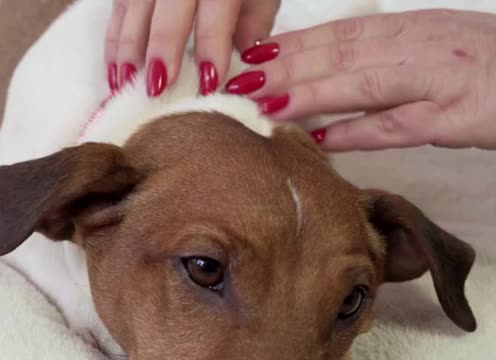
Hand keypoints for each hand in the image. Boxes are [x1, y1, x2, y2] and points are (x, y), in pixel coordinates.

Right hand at [105, 0, 280, 96]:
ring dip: (129, 51)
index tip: (209, 83)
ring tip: (129, 87)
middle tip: (158, 88)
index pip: (215, 12)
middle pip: (168, 9)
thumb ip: (252, 28)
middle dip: (161, 49)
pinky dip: (115, 45)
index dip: (211, 47)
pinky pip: (118, 12)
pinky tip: (116, 75)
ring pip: (134, 9)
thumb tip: (241, 68)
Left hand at [227, 9, 495, 150]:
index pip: (341, 33)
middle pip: (340, 54)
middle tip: (239, 82)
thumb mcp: (435, 46)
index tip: (253, 53)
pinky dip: (355, 132)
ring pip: (360, 84)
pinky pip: (396, 125)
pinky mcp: (457, 116)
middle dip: (285, 67)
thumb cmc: (490, 64)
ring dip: (307, 94)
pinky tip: (319, 139)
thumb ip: (387, 57)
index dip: (294, 43)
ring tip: (264, 105)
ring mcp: (438, 79)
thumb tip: (335, 72)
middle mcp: (420, 46)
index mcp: (412, 28)